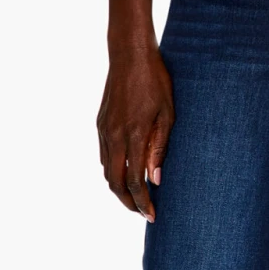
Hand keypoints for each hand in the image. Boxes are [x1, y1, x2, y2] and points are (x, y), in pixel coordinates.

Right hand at [97, 39, 174, 219]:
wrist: (129, 55)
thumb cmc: (155, 81)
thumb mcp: (168, 114)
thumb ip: (160, 148)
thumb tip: (155, 178)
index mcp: (134, 135)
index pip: (134, 181)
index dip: (142, 202)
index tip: (151, 215)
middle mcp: (114, 136)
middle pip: (114, 182)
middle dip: (127, 202)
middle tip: (143, 212)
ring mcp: (104, 130)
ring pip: (105, 170)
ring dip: (118, 187)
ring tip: (136, 196)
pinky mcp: (100, 123)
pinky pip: (103, 155)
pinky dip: (113, 169)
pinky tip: (126, 171)